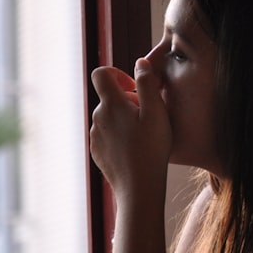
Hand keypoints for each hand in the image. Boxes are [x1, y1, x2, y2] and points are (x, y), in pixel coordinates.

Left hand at [89, 58, 170, 193]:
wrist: (138, 188)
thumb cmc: (151, 149)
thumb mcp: (156, 112)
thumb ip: (147, 84)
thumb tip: (139, 64)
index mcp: (110, 104)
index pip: (101, 74)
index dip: (117, 74)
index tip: (133, 88)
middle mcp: (97, 118)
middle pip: (109, 98)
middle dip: (128, 101)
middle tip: (148, 117)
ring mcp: (95, 136)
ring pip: (109, 118)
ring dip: (124, 120)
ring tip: (144, 136)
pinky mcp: (97, 152)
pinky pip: (107, 135)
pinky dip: (120, 136)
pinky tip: (136, 149)